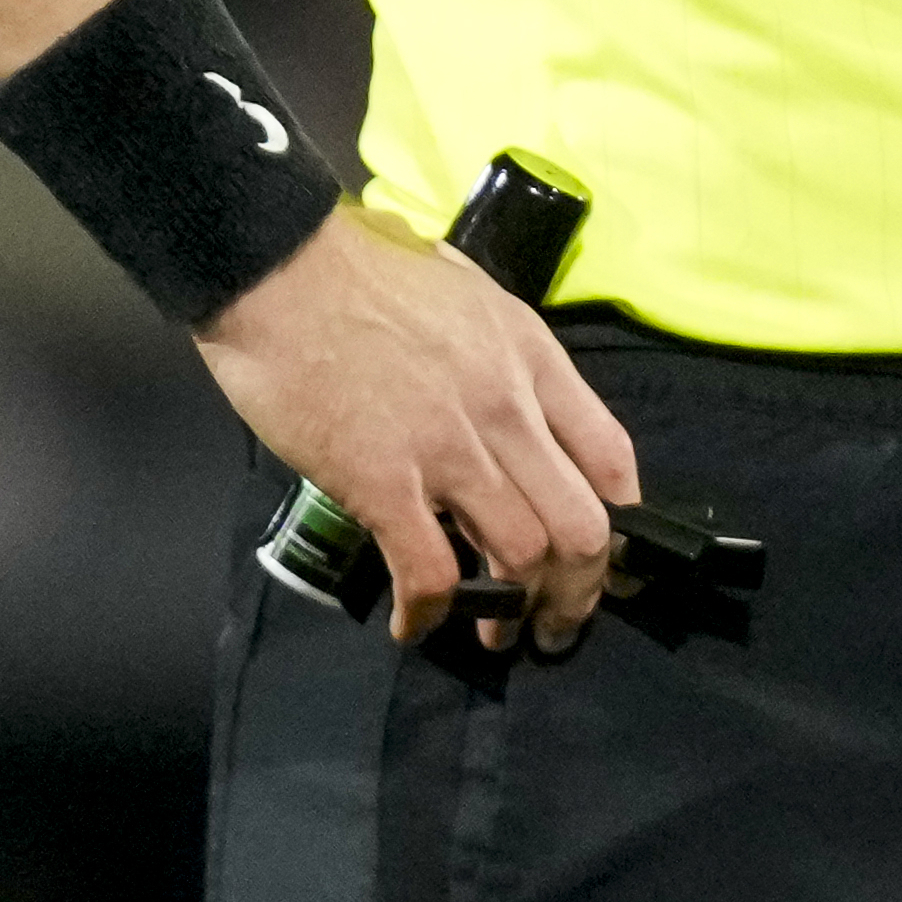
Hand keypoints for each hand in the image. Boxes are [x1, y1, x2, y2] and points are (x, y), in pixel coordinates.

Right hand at [206, 202, 640, 649]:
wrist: (280, 266)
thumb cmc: (360, 268)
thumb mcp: (467, 293)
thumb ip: (498, 354)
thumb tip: (504, 400)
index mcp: (531, 359)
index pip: (610, 457)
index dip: (621, 526)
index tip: (610, 562)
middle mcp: (507, 409)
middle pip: (580, 526)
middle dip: (579, 593)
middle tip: (555, 624)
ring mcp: (449, 449)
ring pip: (521, 555)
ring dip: (512, 611)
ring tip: (495, 634)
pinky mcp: (383, 482)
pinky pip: (428, 571)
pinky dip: (429, 612)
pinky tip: (413, 626)